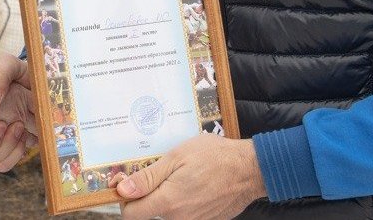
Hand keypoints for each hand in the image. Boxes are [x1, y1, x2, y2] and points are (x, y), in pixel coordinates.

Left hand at [115, 135, 266, 219]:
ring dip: (168, 195)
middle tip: (161, 170)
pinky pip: (186, 212)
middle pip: (149, 211)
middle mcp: (179, 218)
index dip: (126, 198)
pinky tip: (195, 182)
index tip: (129, 183)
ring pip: (168, 211)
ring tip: (182, 174)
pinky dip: (185, 199)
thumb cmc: (214, 157)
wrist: (250, 170)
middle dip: (150, 192)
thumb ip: (148, 177)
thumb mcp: (176, 158)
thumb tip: (123, 190)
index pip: (132, 213)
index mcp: (168, 202)